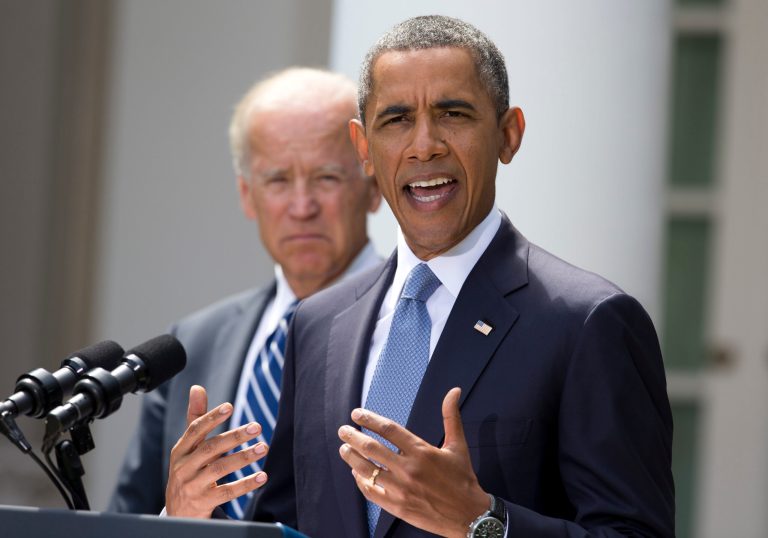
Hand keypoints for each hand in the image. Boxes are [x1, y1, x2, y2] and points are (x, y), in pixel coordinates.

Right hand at [165, 385, 268, 517]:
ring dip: (244, 457)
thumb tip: (197, 387)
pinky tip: (262, 476)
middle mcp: (183, 468)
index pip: (195, 430)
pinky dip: (245, 484)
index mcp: (180, 451)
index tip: (230, 407)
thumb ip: (196, 418)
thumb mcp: (188, 448)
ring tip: (263, 447)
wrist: (178, 513)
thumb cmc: (188, 471)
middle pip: (210, 449)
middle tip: (257, 426)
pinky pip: (227, 492)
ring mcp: (192, 486)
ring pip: (220, 469)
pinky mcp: (203, 503)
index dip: (212, 417)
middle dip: (235, 436)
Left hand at [338, 387, 488, 536]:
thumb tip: (454, 391)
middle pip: (372, 448)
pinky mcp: (398, 506)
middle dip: (353, 437)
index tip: (356, 414)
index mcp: (422, 451)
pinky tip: (356, 473)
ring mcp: (401, 489)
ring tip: (344, 449)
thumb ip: (451, 417)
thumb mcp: (458, 445)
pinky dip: (361, 481)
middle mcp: (409, 469)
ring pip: (367, 470)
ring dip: (351, 458)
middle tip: (343, 430)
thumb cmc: (463, 479)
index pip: (388, 429)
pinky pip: (372, 492)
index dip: (369, 419)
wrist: (469, 515)